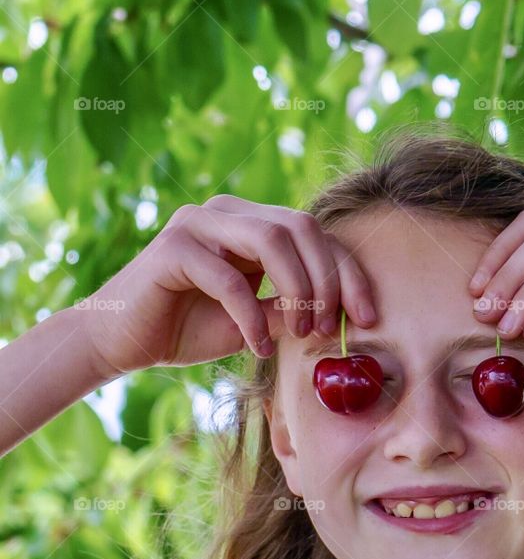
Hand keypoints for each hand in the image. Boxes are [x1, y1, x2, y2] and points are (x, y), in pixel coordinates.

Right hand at [76, 195, 376, 374]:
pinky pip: (228, 277)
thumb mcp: (257, 321)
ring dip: (298, 289)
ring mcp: (198, 223)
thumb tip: (345, 316)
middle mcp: (228, 211)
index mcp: (251, 222)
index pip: (316, 235)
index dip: (349, 274)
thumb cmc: (189, 328)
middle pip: (302, 227)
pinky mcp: (172, 248)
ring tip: (298, 332)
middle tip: (327, 328)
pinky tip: (256, 346)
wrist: (121, 341)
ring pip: (272, 238)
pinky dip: (251, 316)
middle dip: (328, 280)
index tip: (369, 318)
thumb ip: (293, 308)